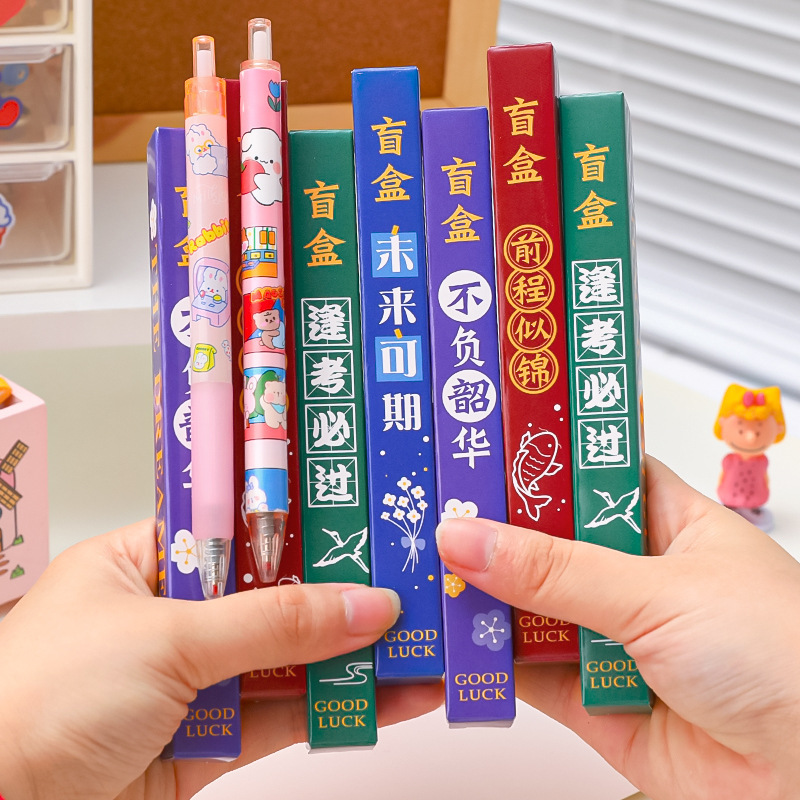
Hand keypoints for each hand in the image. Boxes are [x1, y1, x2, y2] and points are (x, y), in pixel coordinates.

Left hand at [0, 520, 441, 799]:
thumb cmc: (35, 702)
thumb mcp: (167, 638)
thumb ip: (273, 623)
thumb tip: (362, 604)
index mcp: (141, 562)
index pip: (240, 530)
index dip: (302, 526)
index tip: (363, 520)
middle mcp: (166, 617)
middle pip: (271, 598)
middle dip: (339, 594)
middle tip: (409, 579)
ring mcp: (187, 683)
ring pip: (284, 661)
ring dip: (349, 656)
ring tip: (420, 640)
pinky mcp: (203, 744)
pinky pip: (280, 717)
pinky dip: (334, 710)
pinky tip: (387, 698)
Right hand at [436, 456, 799, 799]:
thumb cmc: (782, 661)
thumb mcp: (660, 593)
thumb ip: (556, 570)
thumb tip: (469, 538)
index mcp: (671, 525)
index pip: (590, 473)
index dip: (538, 459)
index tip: (478, 447)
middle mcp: (639, 578)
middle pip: (549, 542)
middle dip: (495, 531)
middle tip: (434, 508)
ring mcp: (613, 639)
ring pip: (530, 607)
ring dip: (483, 596)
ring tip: (425, 570)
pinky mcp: (594, 701)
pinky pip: (528, 673)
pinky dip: (487, 662)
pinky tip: (450, 642)